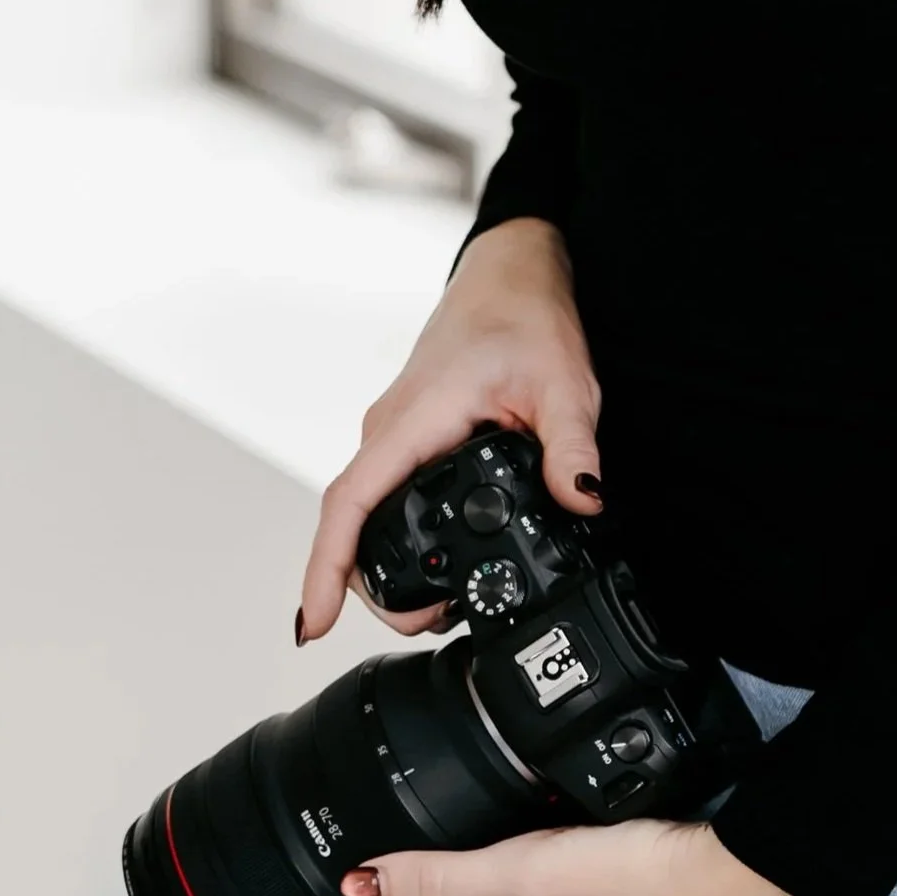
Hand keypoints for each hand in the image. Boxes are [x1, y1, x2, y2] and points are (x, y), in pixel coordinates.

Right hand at [298, 216, 603, 645]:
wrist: (512, 271)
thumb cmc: (526, 314)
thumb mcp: (563, 381)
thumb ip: (571, 445)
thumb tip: (582, 499)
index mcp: (415, 416)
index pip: (350, 501)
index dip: (325, 567)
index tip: (314, 624)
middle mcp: (391, 427)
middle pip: (353, 522)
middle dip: (371, 586)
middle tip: (430, 621)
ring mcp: (395, 430)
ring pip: (367, 509)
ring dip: (384, 563)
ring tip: (438, 603)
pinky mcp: (408, 433)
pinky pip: (384, 492)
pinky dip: (395, 533)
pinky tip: (430, 561)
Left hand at [339, 820, 816, 895]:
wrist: (731, 874)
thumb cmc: (639, 879)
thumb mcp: (526, 868)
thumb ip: (444, 874)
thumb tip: (362, 883)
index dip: (443, 859)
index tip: (433, 814)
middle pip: (498, 887)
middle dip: (493, 841)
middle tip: (493, 787)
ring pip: (543, 874)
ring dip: (538, 837)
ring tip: (541, 793)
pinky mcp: (632, 892)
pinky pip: (586, 864)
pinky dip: (579, 836)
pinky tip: (592, 809)